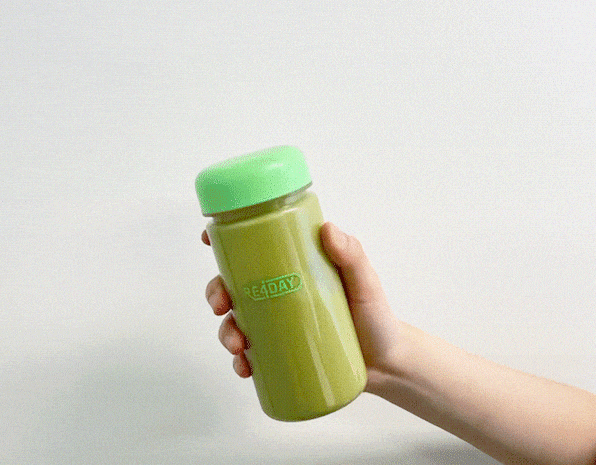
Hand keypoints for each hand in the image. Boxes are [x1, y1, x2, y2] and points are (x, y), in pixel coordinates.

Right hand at [202, 222, 398, 390]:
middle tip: (221, 305)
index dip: (225, 243)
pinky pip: (250, 354)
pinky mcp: (280, 352)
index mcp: (293, 268)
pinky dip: (240, 360)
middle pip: (233, 286)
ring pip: (235, 321)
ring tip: (238, 345)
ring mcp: (277, 323)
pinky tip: (244, 366)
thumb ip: (352, 255)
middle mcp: (279, 293)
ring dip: (225, 331)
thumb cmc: (375, 316)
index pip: (254, 250)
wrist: (386, 363)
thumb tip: (328, 229)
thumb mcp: (364, 282)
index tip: (208, 240)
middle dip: (216, 293)